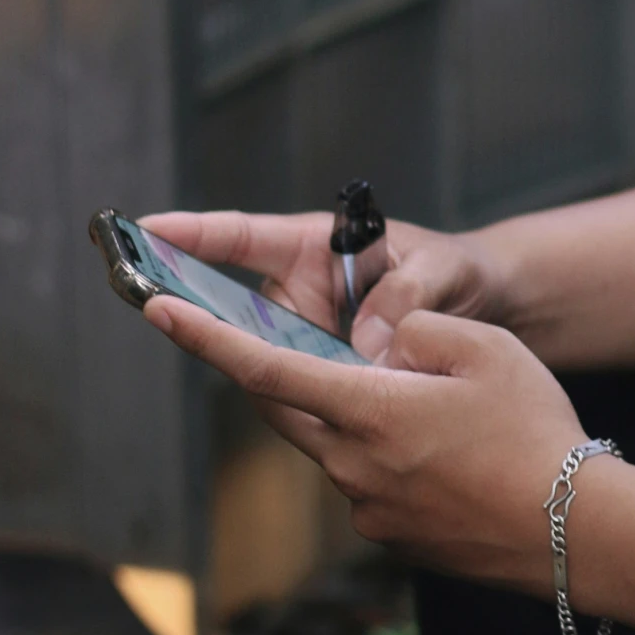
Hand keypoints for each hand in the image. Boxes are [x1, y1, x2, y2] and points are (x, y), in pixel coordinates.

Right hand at [139, 209, 504, 362]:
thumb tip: (366, 344)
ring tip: (348, 375)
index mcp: (317, 246)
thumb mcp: (441, 272)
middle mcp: (301, 291)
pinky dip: (322, 398)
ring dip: (298, 375)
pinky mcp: (325, 374)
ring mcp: (309, 335)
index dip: (196, 233)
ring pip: (274, 361)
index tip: (148, 229)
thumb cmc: (460, 271)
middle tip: (248, 342)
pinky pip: (304, 389)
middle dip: (240, 333)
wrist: (486, 312)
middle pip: (246, 314)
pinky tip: (359, 405)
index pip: (246, 237)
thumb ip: (406, 297)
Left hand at [143, 291, 587, 586]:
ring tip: (445, 409)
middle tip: (298, 339)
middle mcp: (351, 464)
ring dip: (360, 414)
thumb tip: (384, 342)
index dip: (205, 338)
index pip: (264, 367)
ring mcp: (369, 509)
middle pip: (288, 407)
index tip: (158, 312)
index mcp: (367, 408)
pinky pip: (371, 481)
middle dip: (280, 371)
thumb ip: (417, 329)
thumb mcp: (484, 348)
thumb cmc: (534, 432)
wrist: (576, 531)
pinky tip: (455, 455)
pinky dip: (392, 455)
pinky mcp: (394, 537)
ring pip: (337, 444)